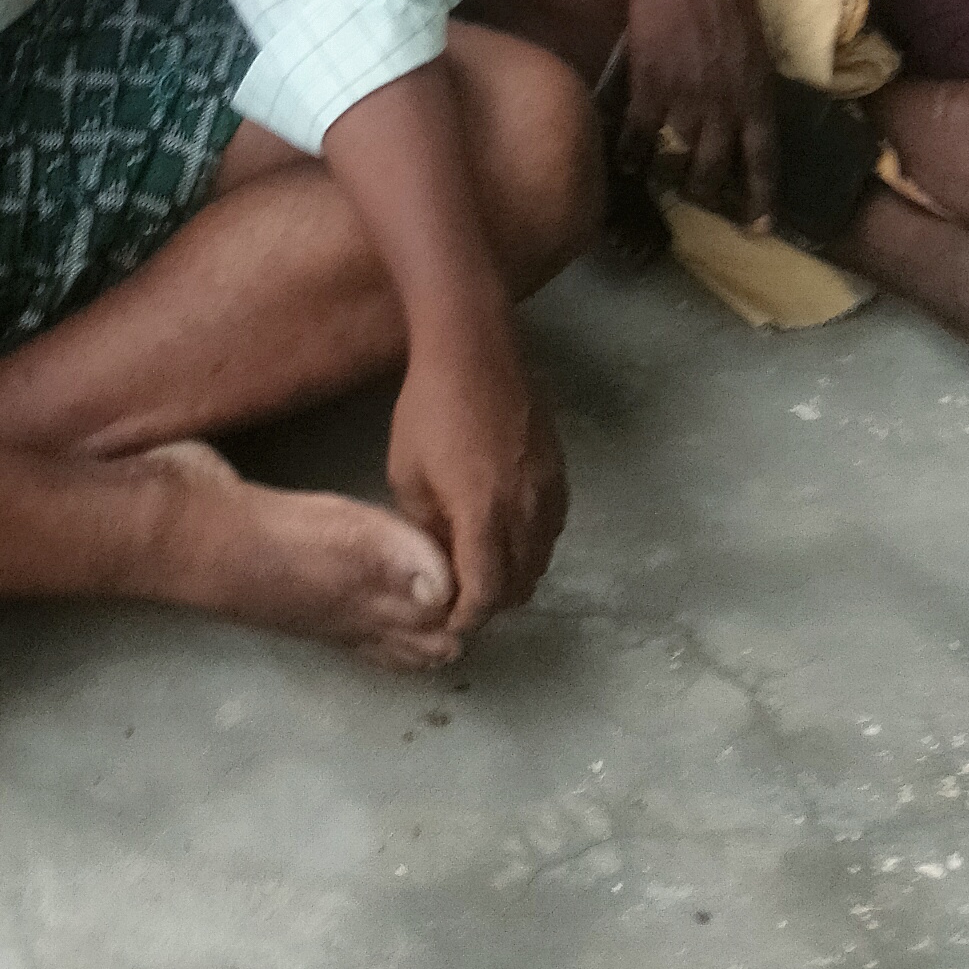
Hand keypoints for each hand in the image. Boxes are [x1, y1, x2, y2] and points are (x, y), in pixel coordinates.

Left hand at [388, 302, 567, 638]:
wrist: (474, 347)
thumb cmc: (428, 408)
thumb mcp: (408, 475)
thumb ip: (427, 530)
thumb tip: (439, 566)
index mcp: (484, 515)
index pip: (488, 593)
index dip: (469, 617)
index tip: (451, 622)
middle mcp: (527, 510)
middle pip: (522, 584)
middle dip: (492, 601)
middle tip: (463, 599)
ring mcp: (550, 489)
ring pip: (542, 558)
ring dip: (515, 573)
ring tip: (483, 567)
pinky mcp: (560, 470)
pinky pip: (553, 527)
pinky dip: (531, 543)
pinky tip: (505, 530)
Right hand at [620, 0, 777, 229]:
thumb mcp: (755, 41)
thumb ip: (751, 81)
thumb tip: (745, 110)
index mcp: (758, 90)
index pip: (764, 158)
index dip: (762, 198)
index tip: (760, 227)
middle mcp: (724, 104)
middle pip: (718, 170)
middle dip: (712, 193)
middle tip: (705, 198)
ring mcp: (685, 98)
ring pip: (680, 158)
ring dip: (674, 174)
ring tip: (669, 180)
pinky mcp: (648, 85)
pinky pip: (638, 135)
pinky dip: (631, 154)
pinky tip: (627, 164)